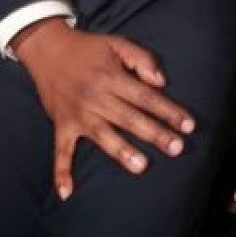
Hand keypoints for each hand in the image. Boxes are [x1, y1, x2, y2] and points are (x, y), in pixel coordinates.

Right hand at [11, 19, 195, 199]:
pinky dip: (61, 172)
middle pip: (130, 118)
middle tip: (176, 148)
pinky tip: (66, 192)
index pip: (146, 96)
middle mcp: (95, 97)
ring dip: (122, 152)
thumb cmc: (88, 47)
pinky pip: (60, 151)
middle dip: (155, 133)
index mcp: (111, 77)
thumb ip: (141, 59)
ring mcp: (77, 113)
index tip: (188, 125)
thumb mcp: (117, 43)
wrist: (47, 48)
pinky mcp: (61, 125)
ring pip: (103, 136)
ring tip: (141, 166)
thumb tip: (161, 82)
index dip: (168, 110)